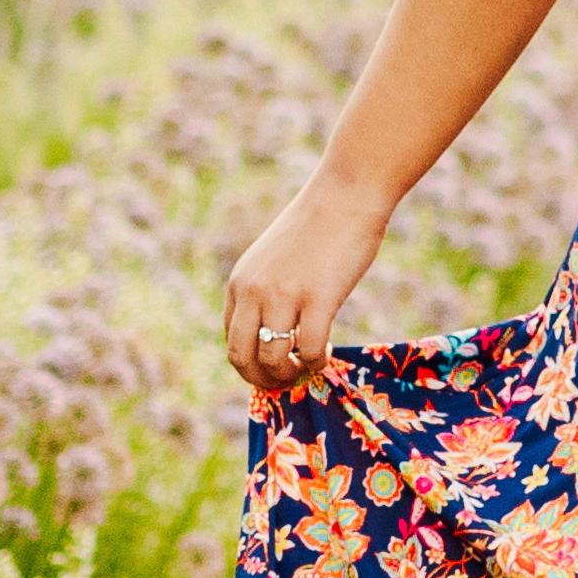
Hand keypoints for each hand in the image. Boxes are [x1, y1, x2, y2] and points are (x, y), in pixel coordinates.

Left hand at [224, 178, 388, 392]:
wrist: (346, 194)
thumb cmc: (318, 226)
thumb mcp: (274, 260)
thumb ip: (266, 293)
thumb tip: (273, 335)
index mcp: (239, 283)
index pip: (232, 342)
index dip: (251, 366)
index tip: (274, 371)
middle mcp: (253, 291)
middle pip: (243, 357)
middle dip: (263, 379)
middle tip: (287, 383)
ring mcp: (284, 295)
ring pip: (274, 359)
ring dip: (291, 374)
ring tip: (308, 367)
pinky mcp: (318, 298)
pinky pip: (310, 349)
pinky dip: (317, 362)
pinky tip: (328, 354)